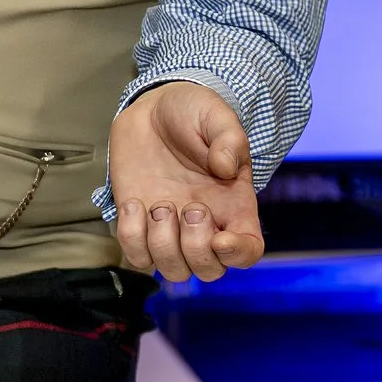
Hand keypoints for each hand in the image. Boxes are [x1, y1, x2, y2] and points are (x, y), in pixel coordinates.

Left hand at [110, 82, 262, 283]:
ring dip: (164, 244)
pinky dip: (133, 236)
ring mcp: (170, 228)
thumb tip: (226, 168)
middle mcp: (205, 225)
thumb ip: (229, 139)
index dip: (238, 255)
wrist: (151, 109)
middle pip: (210, 270)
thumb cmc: (192, 113)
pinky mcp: (139, 225)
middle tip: (191, 206)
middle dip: (196, 248)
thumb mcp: (216, 115)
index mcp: (234, 204)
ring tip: (160, 204)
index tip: (220, 238)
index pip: (248, 250)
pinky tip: (135, 203)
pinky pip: (136, 256)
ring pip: (173, 271)